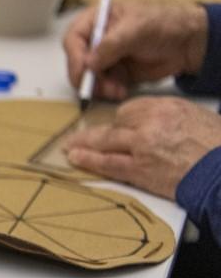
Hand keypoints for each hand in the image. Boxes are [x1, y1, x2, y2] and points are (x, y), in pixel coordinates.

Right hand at [62, 1, 207, 101]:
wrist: (189, 42)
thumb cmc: (164, 23)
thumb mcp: (136, 28)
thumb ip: (110, 44)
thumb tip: (88, 64)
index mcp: (97, 19)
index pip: (73, 39)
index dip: (74, 57)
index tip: (83, 73)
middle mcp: (97, 39)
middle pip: (78, 61)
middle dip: (88, 77)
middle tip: (98, 88)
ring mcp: (106, 57)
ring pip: (90, 77)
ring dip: (100, 87)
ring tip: (116, 91)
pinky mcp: (116, 73)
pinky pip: (104, 86)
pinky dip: (110, 91)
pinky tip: (121, 91)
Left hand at [64, 97, 220, 198]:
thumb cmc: (216, 146)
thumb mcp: (194, 117)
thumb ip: (166, 117)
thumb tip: (147, 123)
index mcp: (166, 107)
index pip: (131, 109)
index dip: (121, 120)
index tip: (115, 126)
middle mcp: (151, 123)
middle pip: (116, 123)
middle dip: (98, 132)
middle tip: (80, 135)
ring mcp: (143, 146)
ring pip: (106, 141)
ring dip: (85, 144)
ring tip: (70, 146)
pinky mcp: (140, 170)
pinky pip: (108, 164)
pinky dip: (90, 161)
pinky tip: (76, 159)